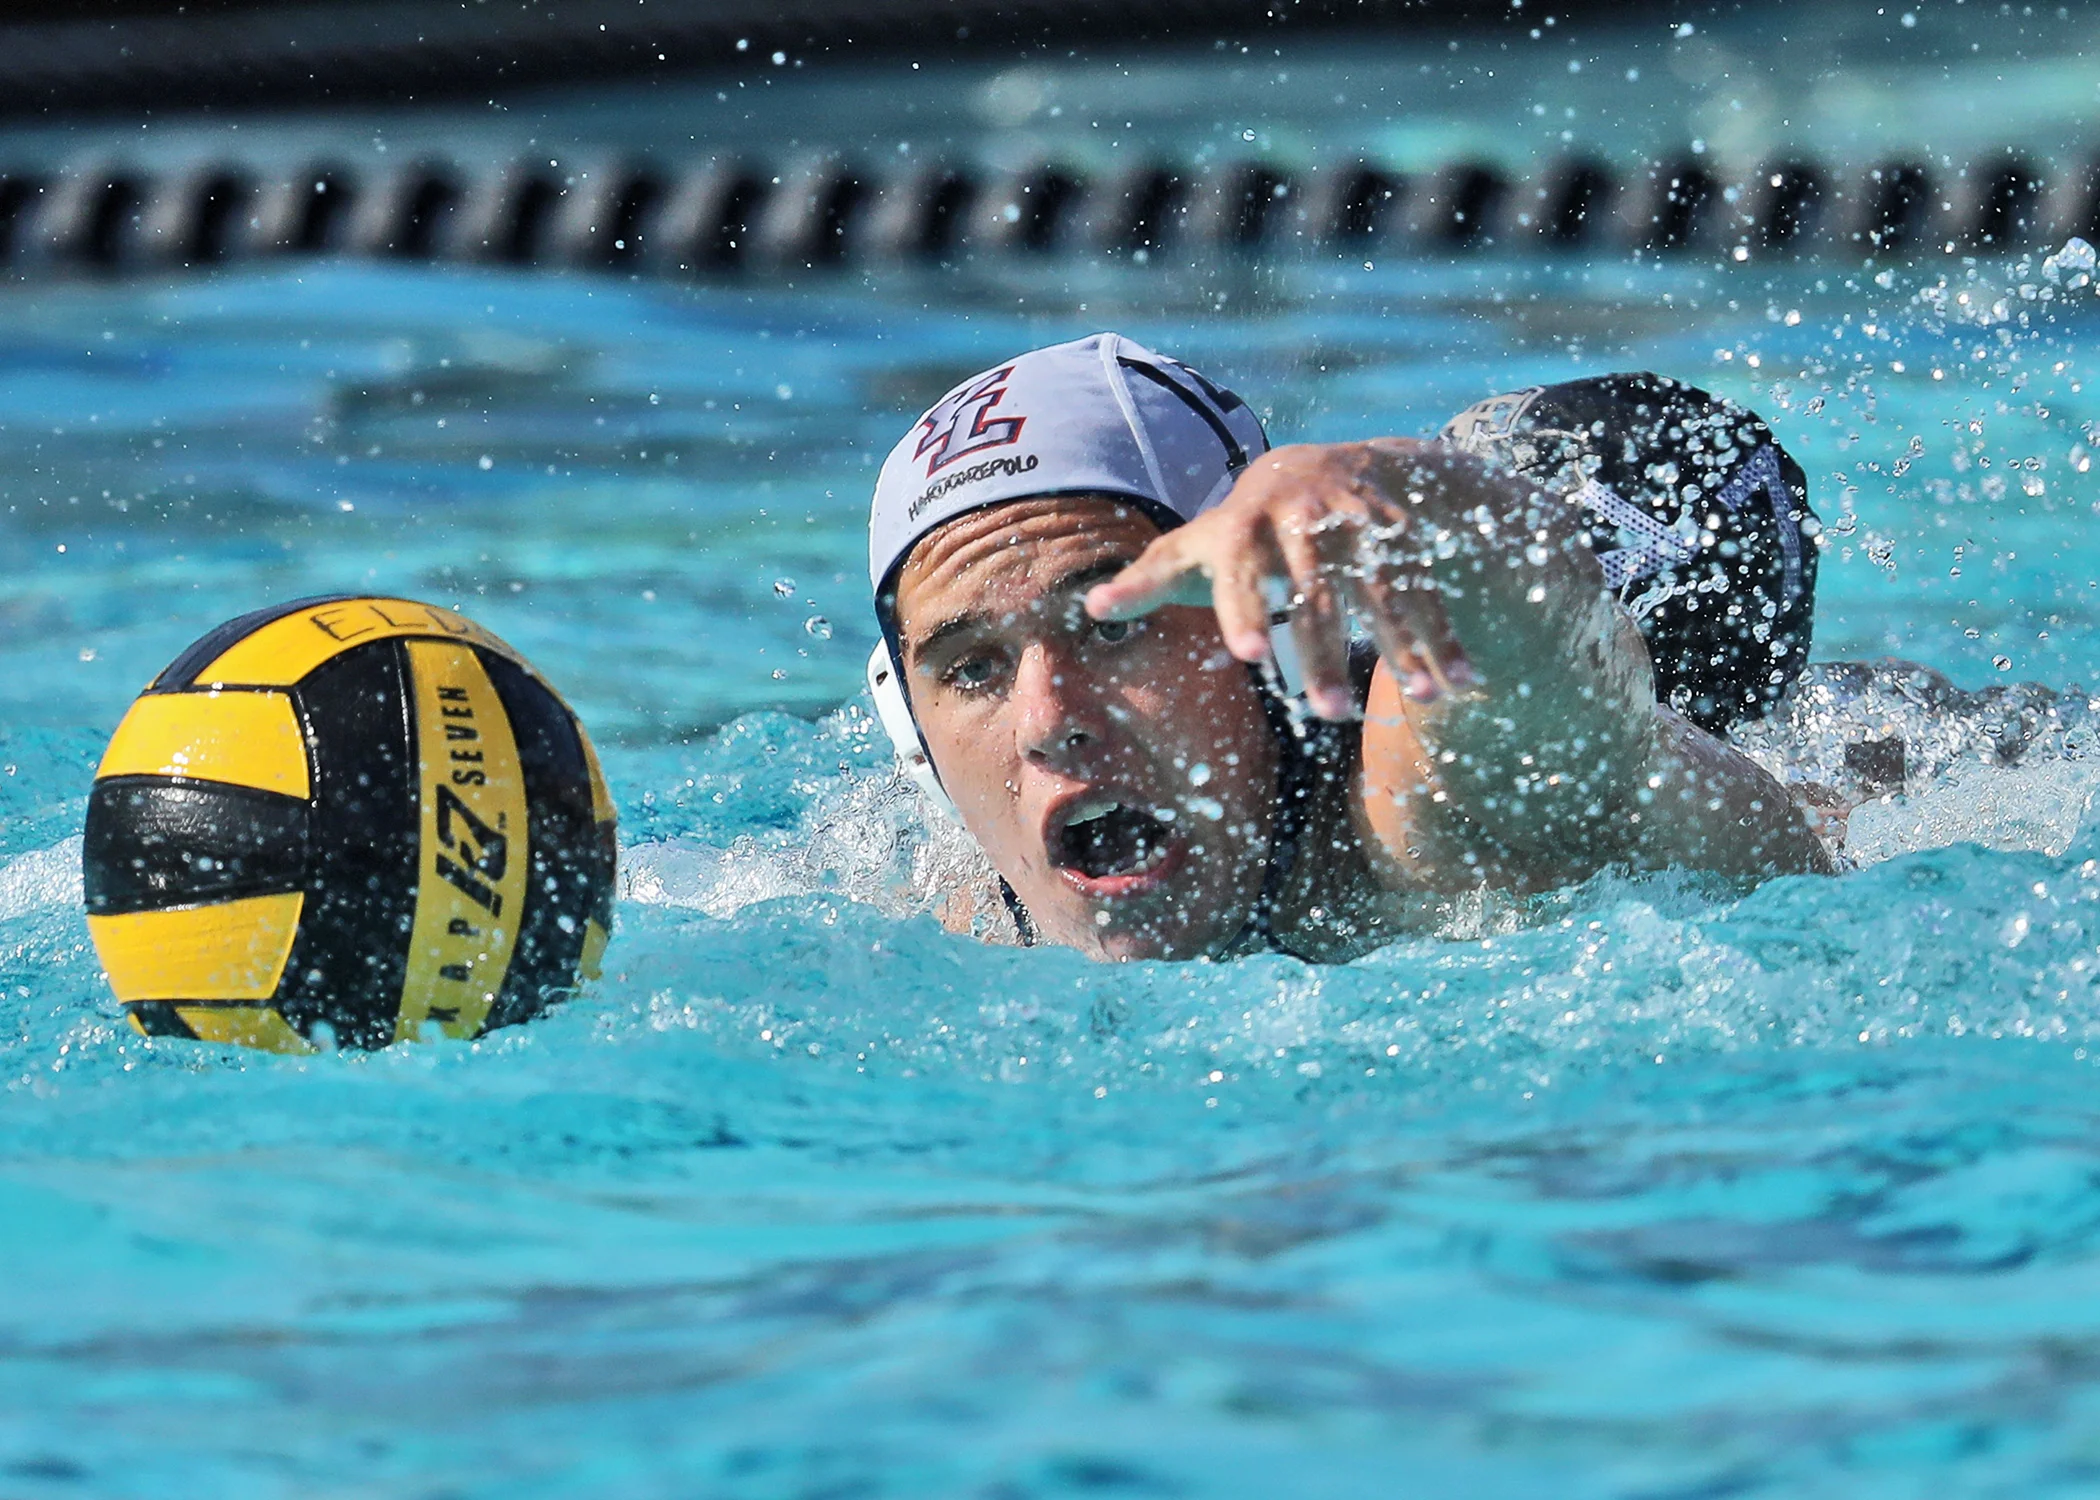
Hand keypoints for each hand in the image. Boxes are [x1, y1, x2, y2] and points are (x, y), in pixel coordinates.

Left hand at [1084, 440, 1478, 720]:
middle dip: (1325, 650)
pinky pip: (1427, 587)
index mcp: (1243, 527)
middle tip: (1328, 711)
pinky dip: (1447, 633)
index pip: (1241, 572)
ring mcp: (1357, 524)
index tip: (1250, 656)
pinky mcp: (1400, 535)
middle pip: (1316, 591)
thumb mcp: (1192, 548)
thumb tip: (1090, 610)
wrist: (1318, 465)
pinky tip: (1465, 682)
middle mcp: (1303, 521)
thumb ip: (1147, 582)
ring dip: (1407, 643)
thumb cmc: (1238, 528)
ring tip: (1427, 698)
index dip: (1245, 609)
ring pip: (1382, 588)